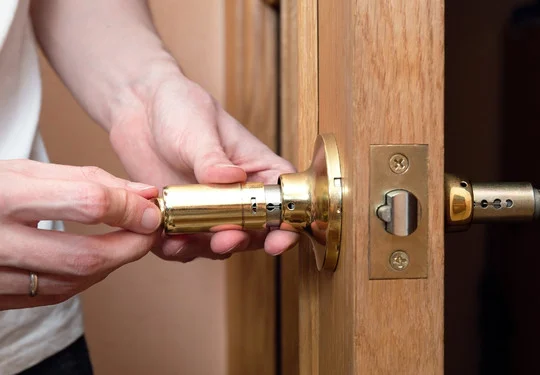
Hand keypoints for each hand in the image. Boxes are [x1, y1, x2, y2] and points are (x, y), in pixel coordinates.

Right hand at [0, 160, 161, 309]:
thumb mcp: (27, 171)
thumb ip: (88, 180)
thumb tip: (144, 195)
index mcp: (2, 196)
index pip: (86, 203)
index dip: (129, 208)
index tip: (152, 210)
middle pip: (85, 257)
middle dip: (131, 247)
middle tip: (150, 232)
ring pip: (74, 283)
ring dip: (113, 264)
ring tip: (126, 241)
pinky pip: (54, 296)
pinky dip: (86, 278)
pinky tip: (97, 259)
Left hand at [109, 72, 299, 261]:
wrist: (139, 109)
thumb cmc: (180, 107)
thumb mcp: (199, 128)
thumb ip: (212, 158)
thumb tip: (232, 177)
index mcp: (257, 168)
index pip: (282, 199)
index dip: (287, 223)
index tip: (278, 239)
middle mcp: (239, 194)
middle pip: (255, 230)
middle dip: (243, 241)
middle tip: (226, 239)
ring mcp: (210, 210)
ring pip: (220, 243)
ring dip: (208, 249)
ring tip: (188, 242)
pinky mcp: (181, 218)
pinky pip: (185, 244)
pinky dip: (178, 249)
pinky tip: (167, 241)